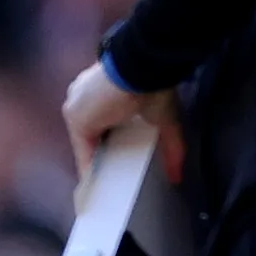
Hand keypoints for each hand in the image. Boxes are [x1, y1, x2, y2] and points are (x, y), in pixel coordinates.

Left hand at [60, 62, 181, 194]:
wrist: (139, 69)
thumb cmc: (153, 87)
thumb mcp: (166, 120)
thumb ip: (171, 148)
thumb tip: (178, 176)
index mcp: (104, 93)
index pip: (103, 122)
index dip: (111, 141)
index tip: (120, 161)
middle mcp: (85, 98)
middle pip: (91, 133)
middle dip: (101, 152)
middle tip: (114, 176)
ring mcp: (77, 107)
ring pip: (85, 142)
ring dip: (94, 161)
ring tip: (104, 184)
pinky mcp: (76, 119)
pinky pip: (81, 149)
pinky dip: (88, 167)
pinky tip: (96, 186)